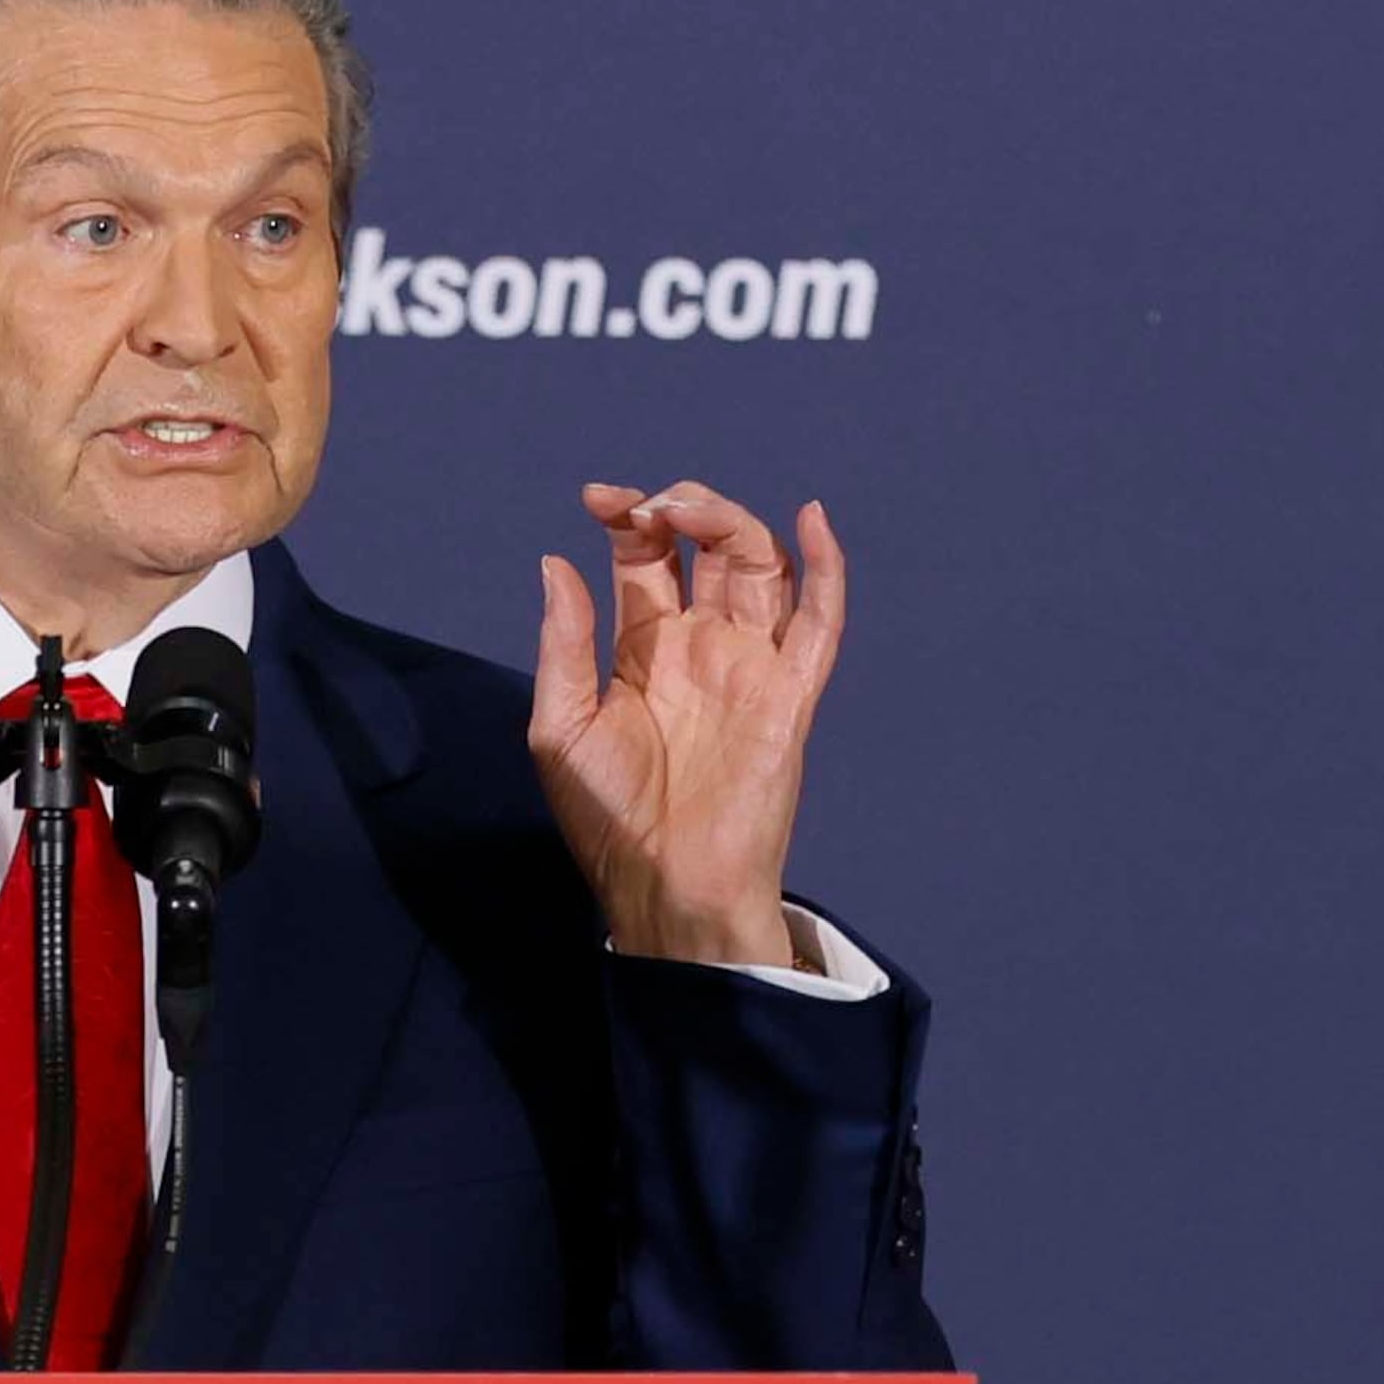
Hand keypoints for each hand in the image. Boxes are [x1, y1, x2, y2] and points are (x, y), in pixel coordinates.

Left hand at [529, 480, 845, 961]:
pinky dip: (826, 569)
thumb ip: (564, 643)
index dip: (628, 520)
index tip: (599, 499)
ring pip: (759, 567)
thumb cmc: (609, 819)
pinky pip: (820, 622)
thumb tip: (557, 562)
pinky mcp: (791, 693)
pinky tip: (812, 522)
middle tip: (644, 507)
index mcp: (643, 650)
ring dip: (732, 522)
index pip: (644, 560)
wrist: (665, 884)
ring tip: (689, 510)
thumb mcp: (562, 725)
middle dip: (678, 510)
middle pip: (706, 549)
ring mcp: (750, 665)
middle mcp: (701, 646)